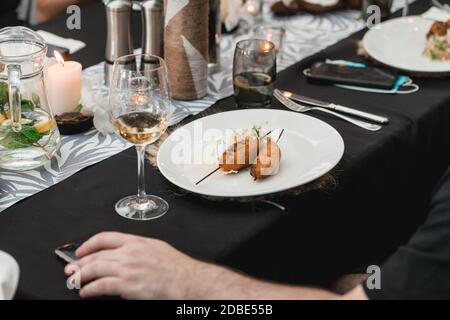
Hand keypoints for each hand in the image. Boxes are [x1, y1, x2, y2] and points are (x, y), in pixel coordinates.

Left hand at [64, 232, 204, 298]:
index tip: (81, 250)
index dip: (89, 244)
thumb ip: (139, 249)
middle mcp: (129, 253)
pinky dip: (89, 289)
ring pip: (95, 269)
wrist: (186, 280)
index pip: (105, 238)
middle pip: (97, 255)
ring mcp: (127, 268)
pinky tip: (86, 292)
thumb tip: (125, 254)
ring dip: (81, 276)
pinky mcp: (127, 285)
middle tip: (71, 268)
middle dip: (80, 262)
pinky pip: (101, 286)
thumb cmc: (176, 267)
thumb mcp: (157, 249)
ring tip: (74, 282)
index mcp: (137, 241)